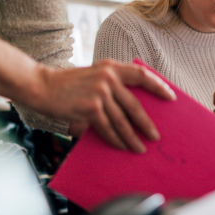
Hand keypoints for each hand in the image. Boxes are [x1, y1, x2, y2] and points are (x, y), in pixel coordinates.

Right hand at [33, 60, 175, 151]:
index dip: (159, 86)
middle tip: (156, 135)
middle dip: (147, 123)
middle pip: (135, 104)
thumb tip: (134, 109)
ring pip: (122, 121)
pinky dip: (115, 140)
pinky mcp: (91, 108)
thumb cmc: (68, 84)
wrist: (42, 86)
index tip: (171, 97)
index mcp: (112, 67)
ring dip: (132, 137)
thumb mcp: (94, 75)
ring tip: (140, 148)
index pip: (142, 74)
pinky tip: (121, 147)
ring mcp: (100, 92)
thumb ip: (112, 84)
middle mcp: (108, 78)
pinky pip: (108, 128)